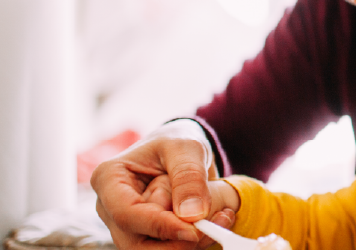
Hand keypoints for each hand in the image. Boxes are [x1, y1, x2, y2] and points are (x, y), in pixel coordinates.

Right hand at [92, 119, 220, 249]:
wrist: (180, 154)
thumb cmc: (177, 143)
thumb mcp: (186, 148)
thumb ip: (188, 176)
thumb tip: (191, 215)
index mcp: (109, 179)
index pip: (126, 213)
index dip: (159, 226)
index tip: (193, 230)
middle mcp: (110, 208)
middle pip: (134, 242)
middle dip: (175, 242)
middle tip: (213, 228)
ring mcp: (125, 226)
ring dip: (187, 244)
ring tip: (220, 219)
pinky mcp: (145, 236)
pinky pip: (166, 248)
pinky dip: (192, 243)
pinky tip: (216, 223)